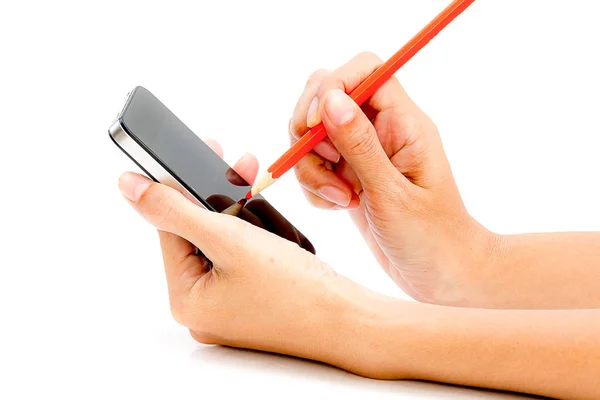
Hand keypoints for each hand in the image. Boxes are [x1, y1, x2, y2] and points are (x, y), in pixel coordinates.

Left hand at [116, 144, 383, 371]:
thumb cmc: (296, 289)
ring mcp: (231, 307)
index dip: (186, 188)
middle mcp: (204, 308)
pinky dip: (255, 234)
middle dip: (218, 196)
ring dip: (240, 212)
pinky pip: (245, 259)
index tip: (200, 151)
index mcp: (186, 299)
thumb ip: (175, 209)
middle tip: (237, 162)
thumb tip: (128, 186)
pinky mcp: (256, 302)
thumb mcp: (230, 239)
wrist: (353, 321)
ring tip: (257, 184)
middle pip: (200, 235)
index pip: (172, 229)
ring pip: (225, 244)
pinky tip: (268, 218)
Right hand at [289, 52, 494, 305]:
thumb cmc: (431, 237)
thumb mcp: (392, 193)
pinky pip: (314, 165)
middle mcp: (382, 129)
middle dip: (309, 132)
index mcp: (404, 123)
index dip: (331, 85)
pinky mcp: (349, 174)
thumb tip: (329, 99)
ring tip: (341, 200)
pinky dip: (315, 187)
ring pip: (313, 135)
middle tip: (324, 167)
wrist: (441, 275)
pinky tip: (340, 207)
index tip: (314, 125)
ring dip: (312, 168)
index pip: (365, 69)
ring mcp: (363, 152)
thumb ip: (359, 145)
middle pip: (326, 96)